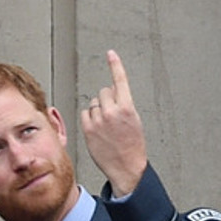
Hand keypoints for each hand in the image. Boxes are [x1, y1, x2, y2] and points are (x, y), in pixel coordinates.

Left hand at [80, 49, 147, 196]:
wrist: (126, 166)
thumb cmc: (132, 145)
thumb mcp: (134, 120)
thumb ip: (123, 104)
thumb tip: (113, 92)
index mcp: (127, 107)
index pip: (120, 80)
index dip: (115, 65)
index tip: (110, 53)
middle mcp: (112, 111)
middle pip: (104, 92)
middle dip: (108, 99)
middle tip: (113, 115)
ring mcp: (98, 120)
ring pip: (94, 103)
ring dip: (98, 109)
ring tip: (106, 125)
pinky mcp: (88, 129)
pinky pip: (85, 114)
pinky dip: (89, 118)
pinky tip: (97, 128)